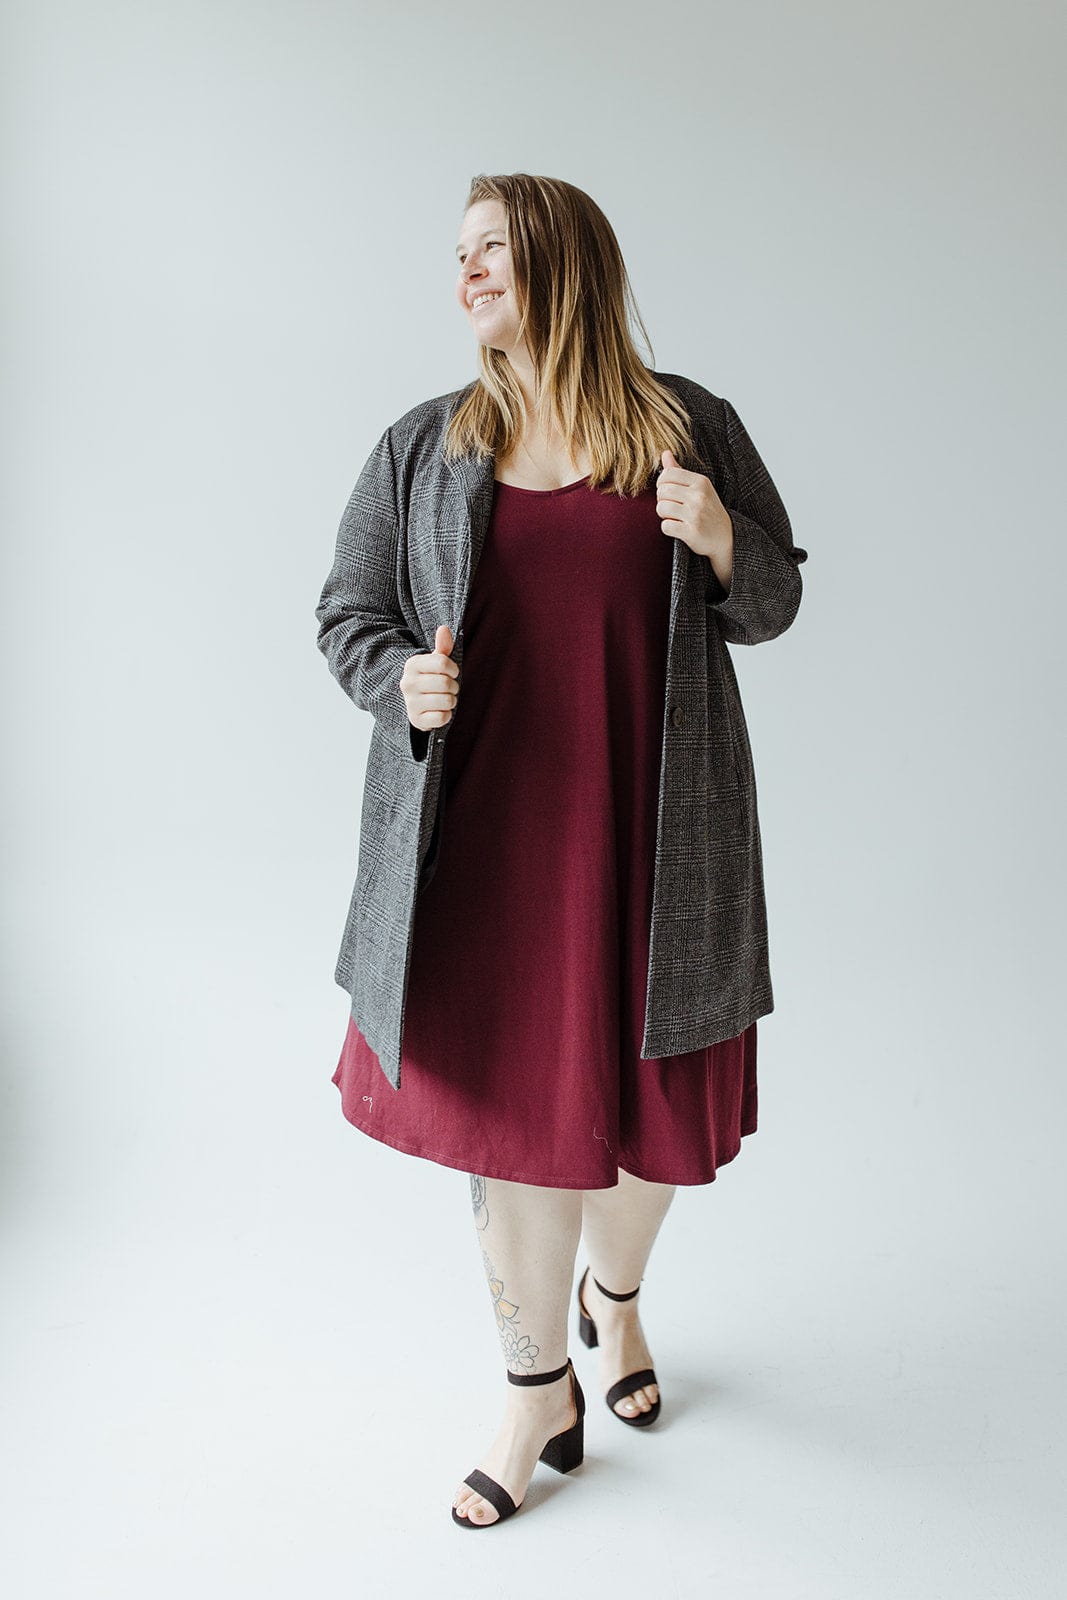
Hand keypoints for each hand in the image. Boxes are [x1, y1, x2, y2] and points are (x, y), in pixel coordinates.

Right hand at [400, 623, 460, 731]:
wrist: (414, 704)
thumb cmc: (430, 679)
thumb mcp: (435, 661)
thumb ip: (442, 646)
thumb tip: (444, 628)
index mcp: (412, 665)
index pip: (443, 663)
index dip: (453, 669)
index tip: (452, 672)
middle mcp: (408, 683)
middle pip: (445, 683)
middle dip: (453, 686)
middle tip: (449, 688)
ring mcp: (411, 703)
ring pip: (446, 701)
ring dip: (451, 701)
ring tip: (444, 699)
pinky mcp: (416, 720)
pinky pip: (442, 717)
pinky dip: (446, 715)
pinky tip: (439, 711)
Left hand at [655, 449, 733, 588]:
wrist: (726, 537)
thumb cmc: (709, 510)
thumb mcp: (700, 487)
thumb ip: (680, 471)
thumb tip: (664, 452)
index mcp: (701, 482)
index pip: (667, 474)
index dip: (662, 484)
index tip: (668, 492)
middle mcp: (699, 496)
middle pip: (662, 492)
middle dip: (662, 500)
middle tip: (672, 507)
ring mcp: (695, 514)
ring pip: (661, 508)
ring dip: (664, 515)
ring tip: (675, 517)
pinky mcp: (691, 532)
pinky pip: (665, 526)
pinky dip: (668, 529)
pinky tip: (677, 529)